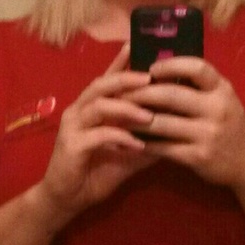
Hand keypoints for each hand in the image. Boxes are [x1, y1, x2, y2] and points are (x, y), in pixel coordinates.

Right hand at [41, 43, 156, 221]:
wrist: (67, 198)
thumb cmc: (97, 171)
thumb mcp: (128, 153)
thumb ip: (147, 138)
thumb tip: (176, 128)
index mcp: (92, 106)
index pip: (108, 78)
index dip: (122, 61)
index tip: (139, 45)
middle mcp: (80, 110)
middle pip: (101, 85)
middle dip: (126, 79)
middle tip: (150, 78)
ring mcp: (73, 126)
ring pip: (99, 106)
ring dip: (126, 108)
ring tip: (149, 115)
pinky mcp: (71, 146)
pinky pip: (97, 136)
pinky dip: (119, 137)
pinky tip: (137, 144)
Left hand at [123, 56, 244, 187]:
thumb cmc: (228, 123)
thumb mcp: (221, 98)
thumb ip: (198, 85)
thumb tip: (159, 67)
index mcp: (222, 89)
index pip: (196, 67)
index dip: (170, 65)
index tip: (150, 68)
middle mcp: (217, 109)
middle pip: (171, 95)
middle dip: (141, 93)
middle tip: (122, 92)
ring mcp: (208, 134)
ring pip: (162, 123)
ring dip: (136, 119)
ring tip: (119, 115)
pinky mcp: (198, 157)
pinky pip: (164, 147)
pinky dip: (144, 142)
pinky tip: (132, 138)